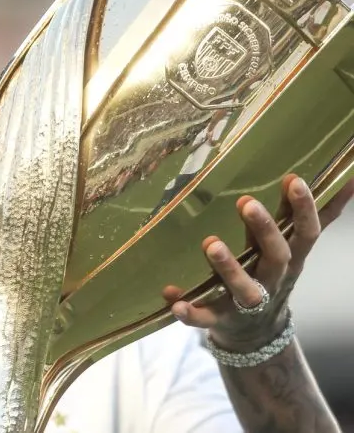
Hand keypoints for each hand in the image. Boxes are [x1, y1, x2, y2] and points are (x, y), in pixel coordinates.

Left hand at [163, 174, 353, 351]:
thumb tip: (349, 176)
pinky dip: (191, 311)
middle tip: (246, 202)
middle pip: (276, 257)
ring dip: (228, 267)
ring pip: (242, 288)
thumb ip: (315, 214)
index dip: (303, 208)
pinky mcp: (219, 319)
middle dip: (265, 231)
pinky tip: (173, 298)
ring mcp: (245, 302)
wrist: (257, 333)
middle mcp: (272, 280)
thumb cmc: (273, 272)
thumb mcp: (295, 246)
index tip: (293, 179)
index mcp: (290, 259)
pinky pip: (205, 318)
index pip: (305, 233)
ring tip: (211, 243)